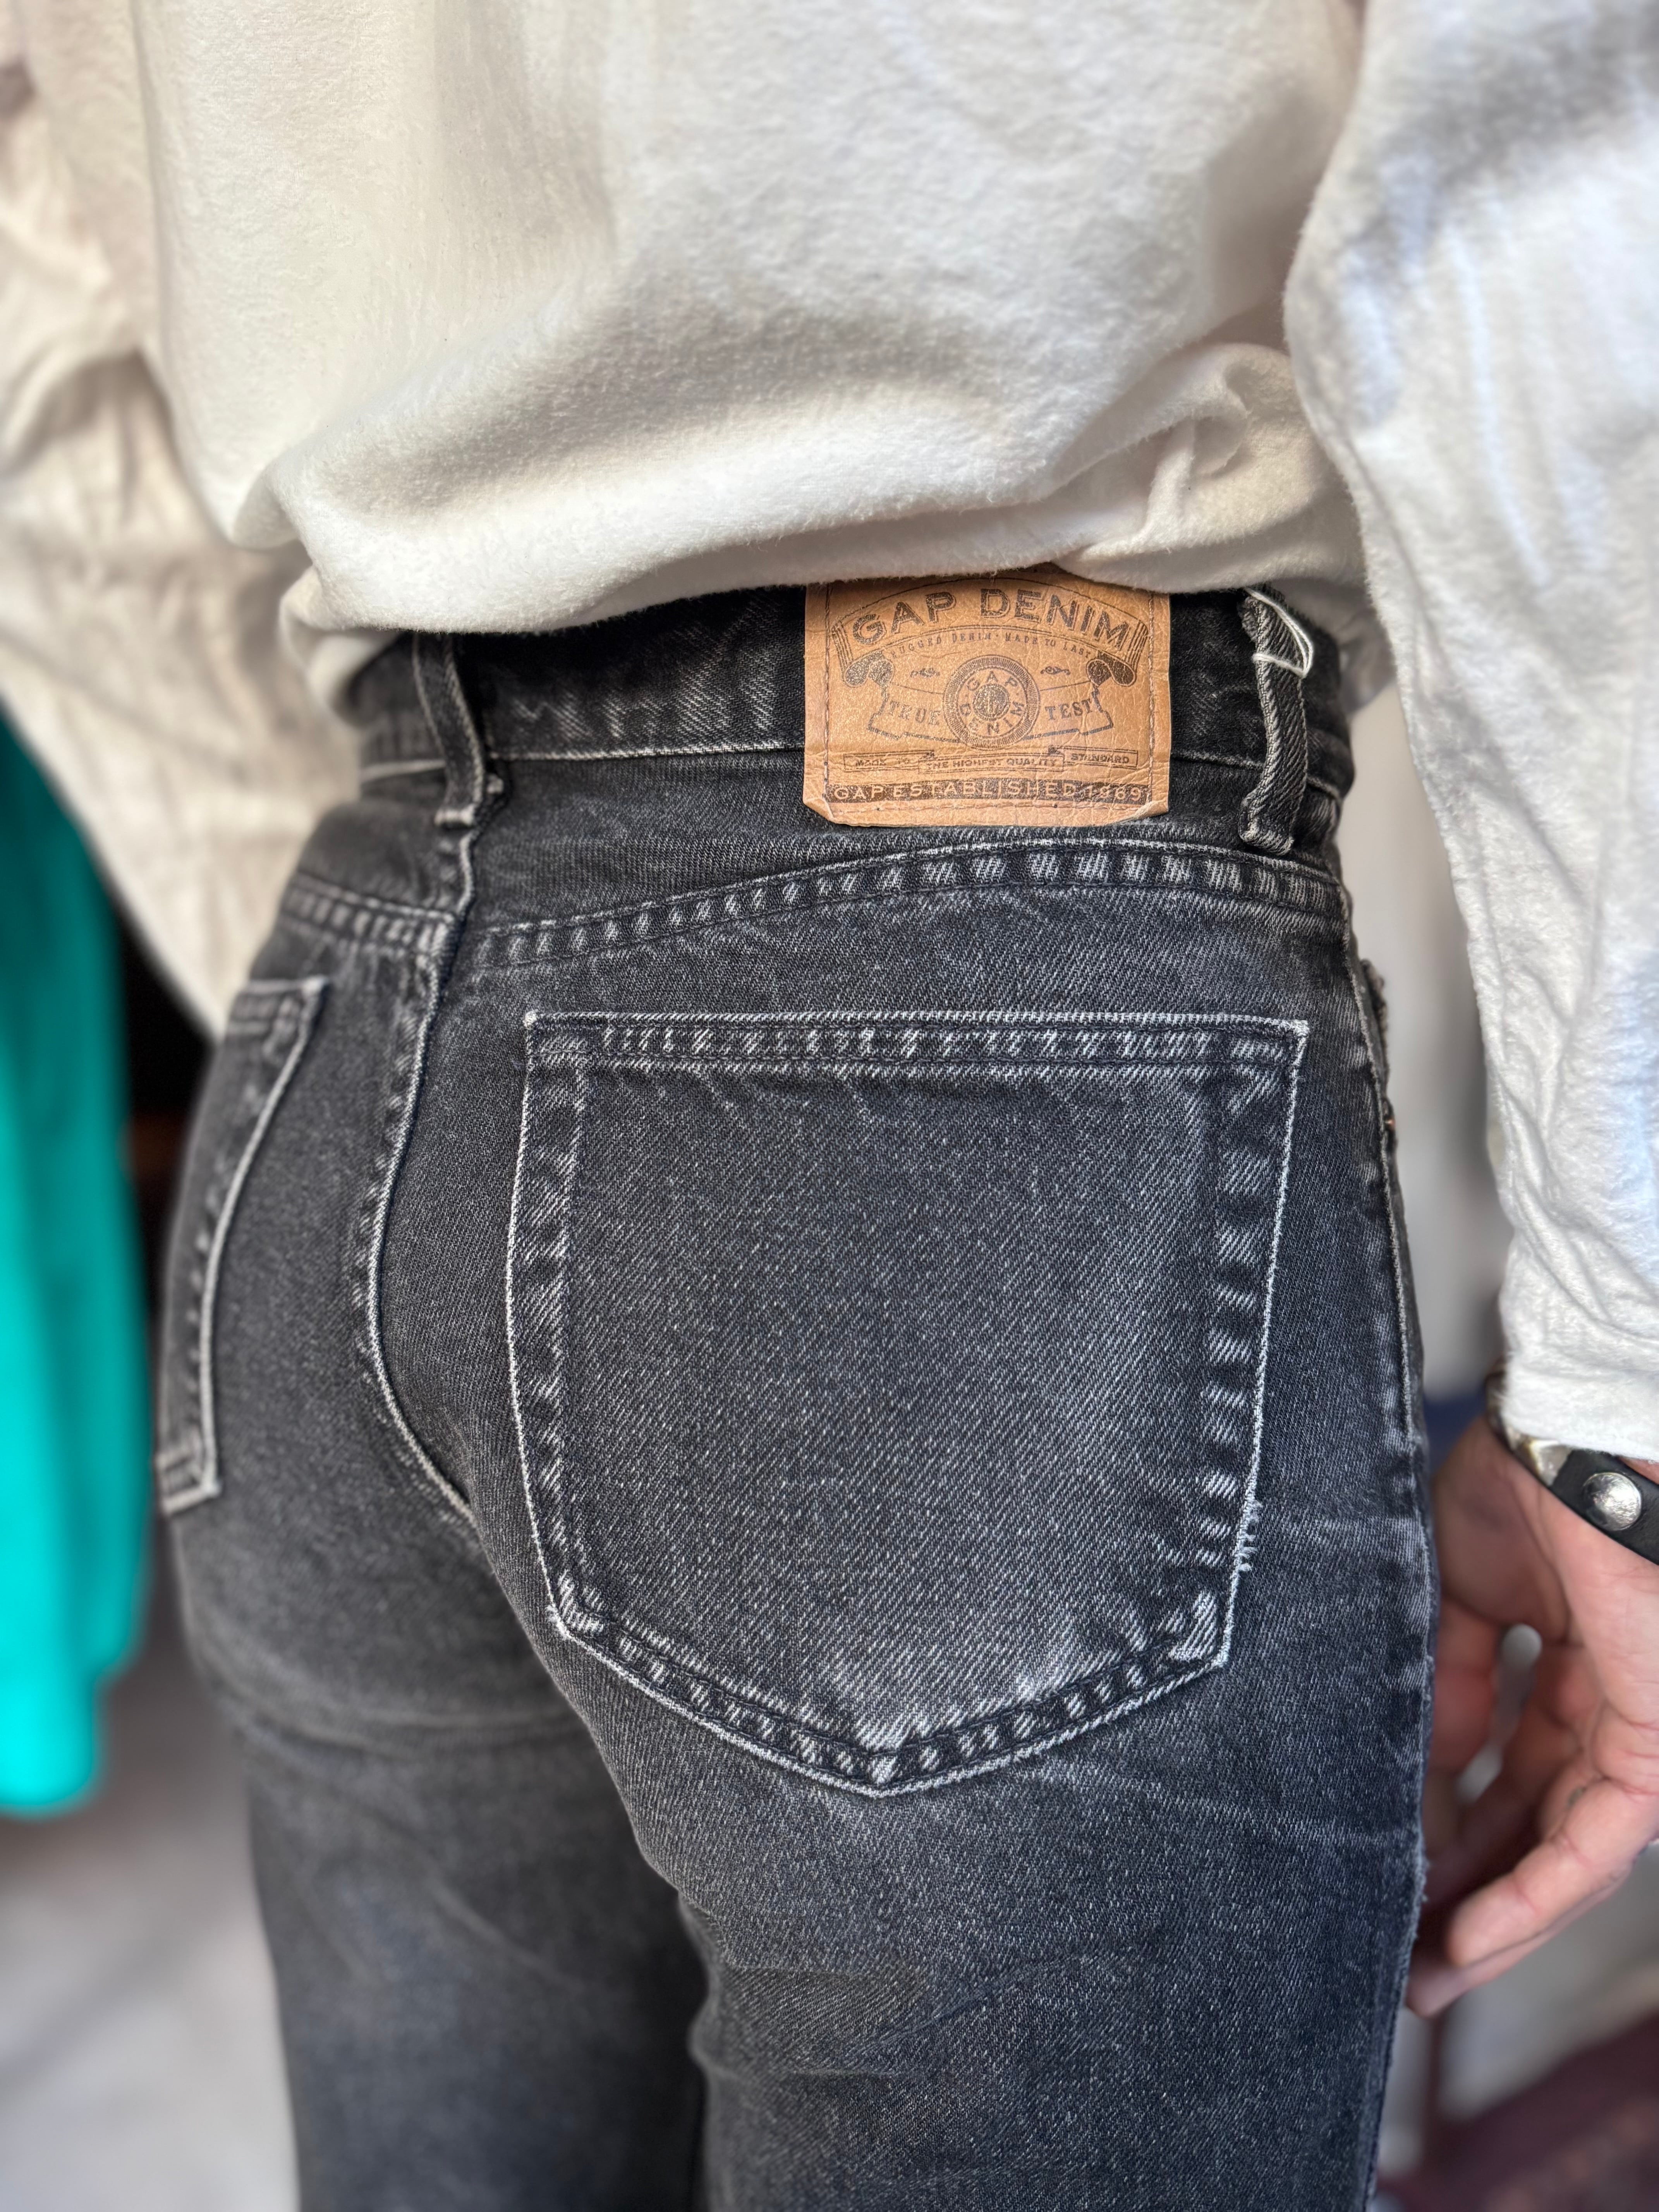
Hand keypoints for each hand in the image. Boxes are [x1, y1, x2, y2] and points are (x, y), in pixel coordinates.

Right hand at [1409, 1415, 1658, 2015]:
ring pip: (1570, 1857)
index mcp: (1565, 1656)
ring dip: (1498, 1921)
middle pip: (1540, 1826)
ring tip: (1428, 1972)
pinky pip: (1595, 1848)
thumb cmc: (1520, 1483)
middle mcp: (1607, 1704)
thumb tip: (1431, 1769)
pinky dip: (1533, 1897)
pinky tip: (1472, 1936)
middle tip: (1408, 1954)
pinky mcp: (1653, 1747)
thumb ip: (1448, 1678)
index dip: (1456, 1825)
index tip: (1398, 1871)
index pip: (1513, 1767)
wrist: (1571, 1441)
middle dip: (1473, 1894)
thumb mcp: (1453, 1588)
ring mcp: (1636, 1728)